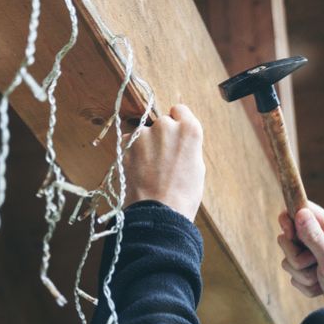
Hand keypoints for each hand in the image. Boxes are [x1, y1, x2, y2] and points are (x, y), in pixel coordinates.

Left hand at [122, 104, 205, 220]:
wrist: (158, 213)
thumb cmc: (183, 195)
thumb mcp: (197, 167)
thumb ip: (187, 146)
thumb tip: (179, 141)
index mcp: (189, 129)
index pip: (180, 110)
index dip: (178, 122)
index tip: (174, 134)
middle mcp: (166, 125)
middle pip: (162, 122)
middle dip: (161, 136)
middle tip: (163, 160)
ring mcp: (143, 134)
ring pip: (144, 133)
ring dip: (145, 144)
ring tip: (150, 169)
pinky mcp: (126, 145)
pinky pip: (129, 142)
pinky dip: (131, 152)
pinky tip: (138, 170)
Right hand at [277, 202, 323, 305]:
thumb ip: (315, 238)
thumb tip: (300, 213)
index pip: (302, 210)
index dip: (289, 220)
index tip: (289, 235)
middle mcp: (322, 237)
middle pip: (289, 236)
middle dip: (295, 256)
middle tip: (313, 266)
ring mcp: (314, 253)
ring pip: (289, 258)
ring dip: (301, 274)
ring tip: (320, 280)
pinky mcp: (310, 267)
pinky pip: (293, 274)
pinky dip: (305, 284)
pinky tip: (320, 286)